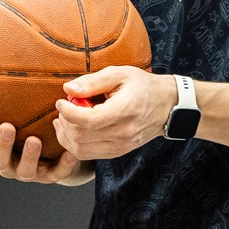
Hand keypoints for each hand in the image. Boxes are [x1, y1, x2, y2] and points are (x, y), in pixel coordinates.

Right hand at [0, 101, 82, 184]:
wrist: (50, 150)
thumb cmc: (18, 130)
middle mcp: (7, 164)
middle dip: (2, 145)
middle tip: (7, 127)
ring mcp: (28, 172)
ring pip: (25, 170)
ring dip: (29, 156)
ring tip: (34, 140)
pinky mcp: (50, 176)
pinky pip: (56, 173)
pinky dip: (63, 165)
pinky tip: (69, 152)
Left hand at [52, 67, 173, 160]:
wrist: (167, 105)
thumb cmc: (143, 86)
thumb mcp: (119, 74)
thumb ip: (92, 82)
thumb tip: (68, 89)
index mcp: (124, 111)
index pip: (86, 120)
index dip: (67, 112)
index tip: (61, 101)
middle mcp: (122, 133)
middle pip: (80, 136)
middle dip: (65, 122)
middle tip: (64, 107)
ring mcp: (120, 146)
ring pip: (80, 150)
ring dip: (66, 135)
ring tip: (65, 119)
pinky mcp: (117, 152)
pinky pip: (88, 154)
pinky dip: (74, 144)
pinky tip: (73, 129)